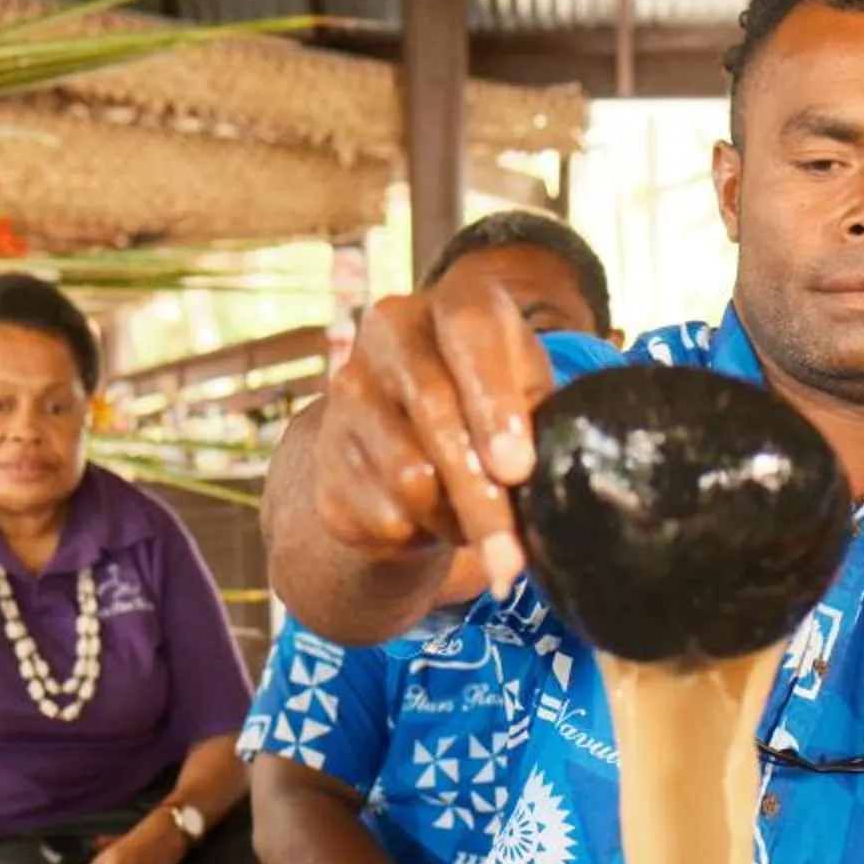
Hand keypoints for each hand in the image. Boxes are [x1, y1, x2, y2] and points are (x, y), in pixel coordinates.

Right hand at [314, 270, 554, 590]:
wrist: (410, 436)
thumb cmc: (491, 408)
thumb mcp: (528, 397)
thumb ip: (537, 420)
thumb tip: (524, 476)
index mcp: (452, 305)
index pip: (470, 336)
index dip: (494, 405)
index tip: (516, 469)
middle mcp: (389, 334)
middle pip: (435, 415)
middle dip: (480, 495)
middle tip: (511, 558)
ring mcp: (349, 393)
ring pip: (407, 476)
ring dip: (454, 519)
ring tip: (476, 520)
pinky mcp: (326, 456)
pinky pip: (382, 514)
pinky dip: (420, 535)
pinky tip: (432, 520)